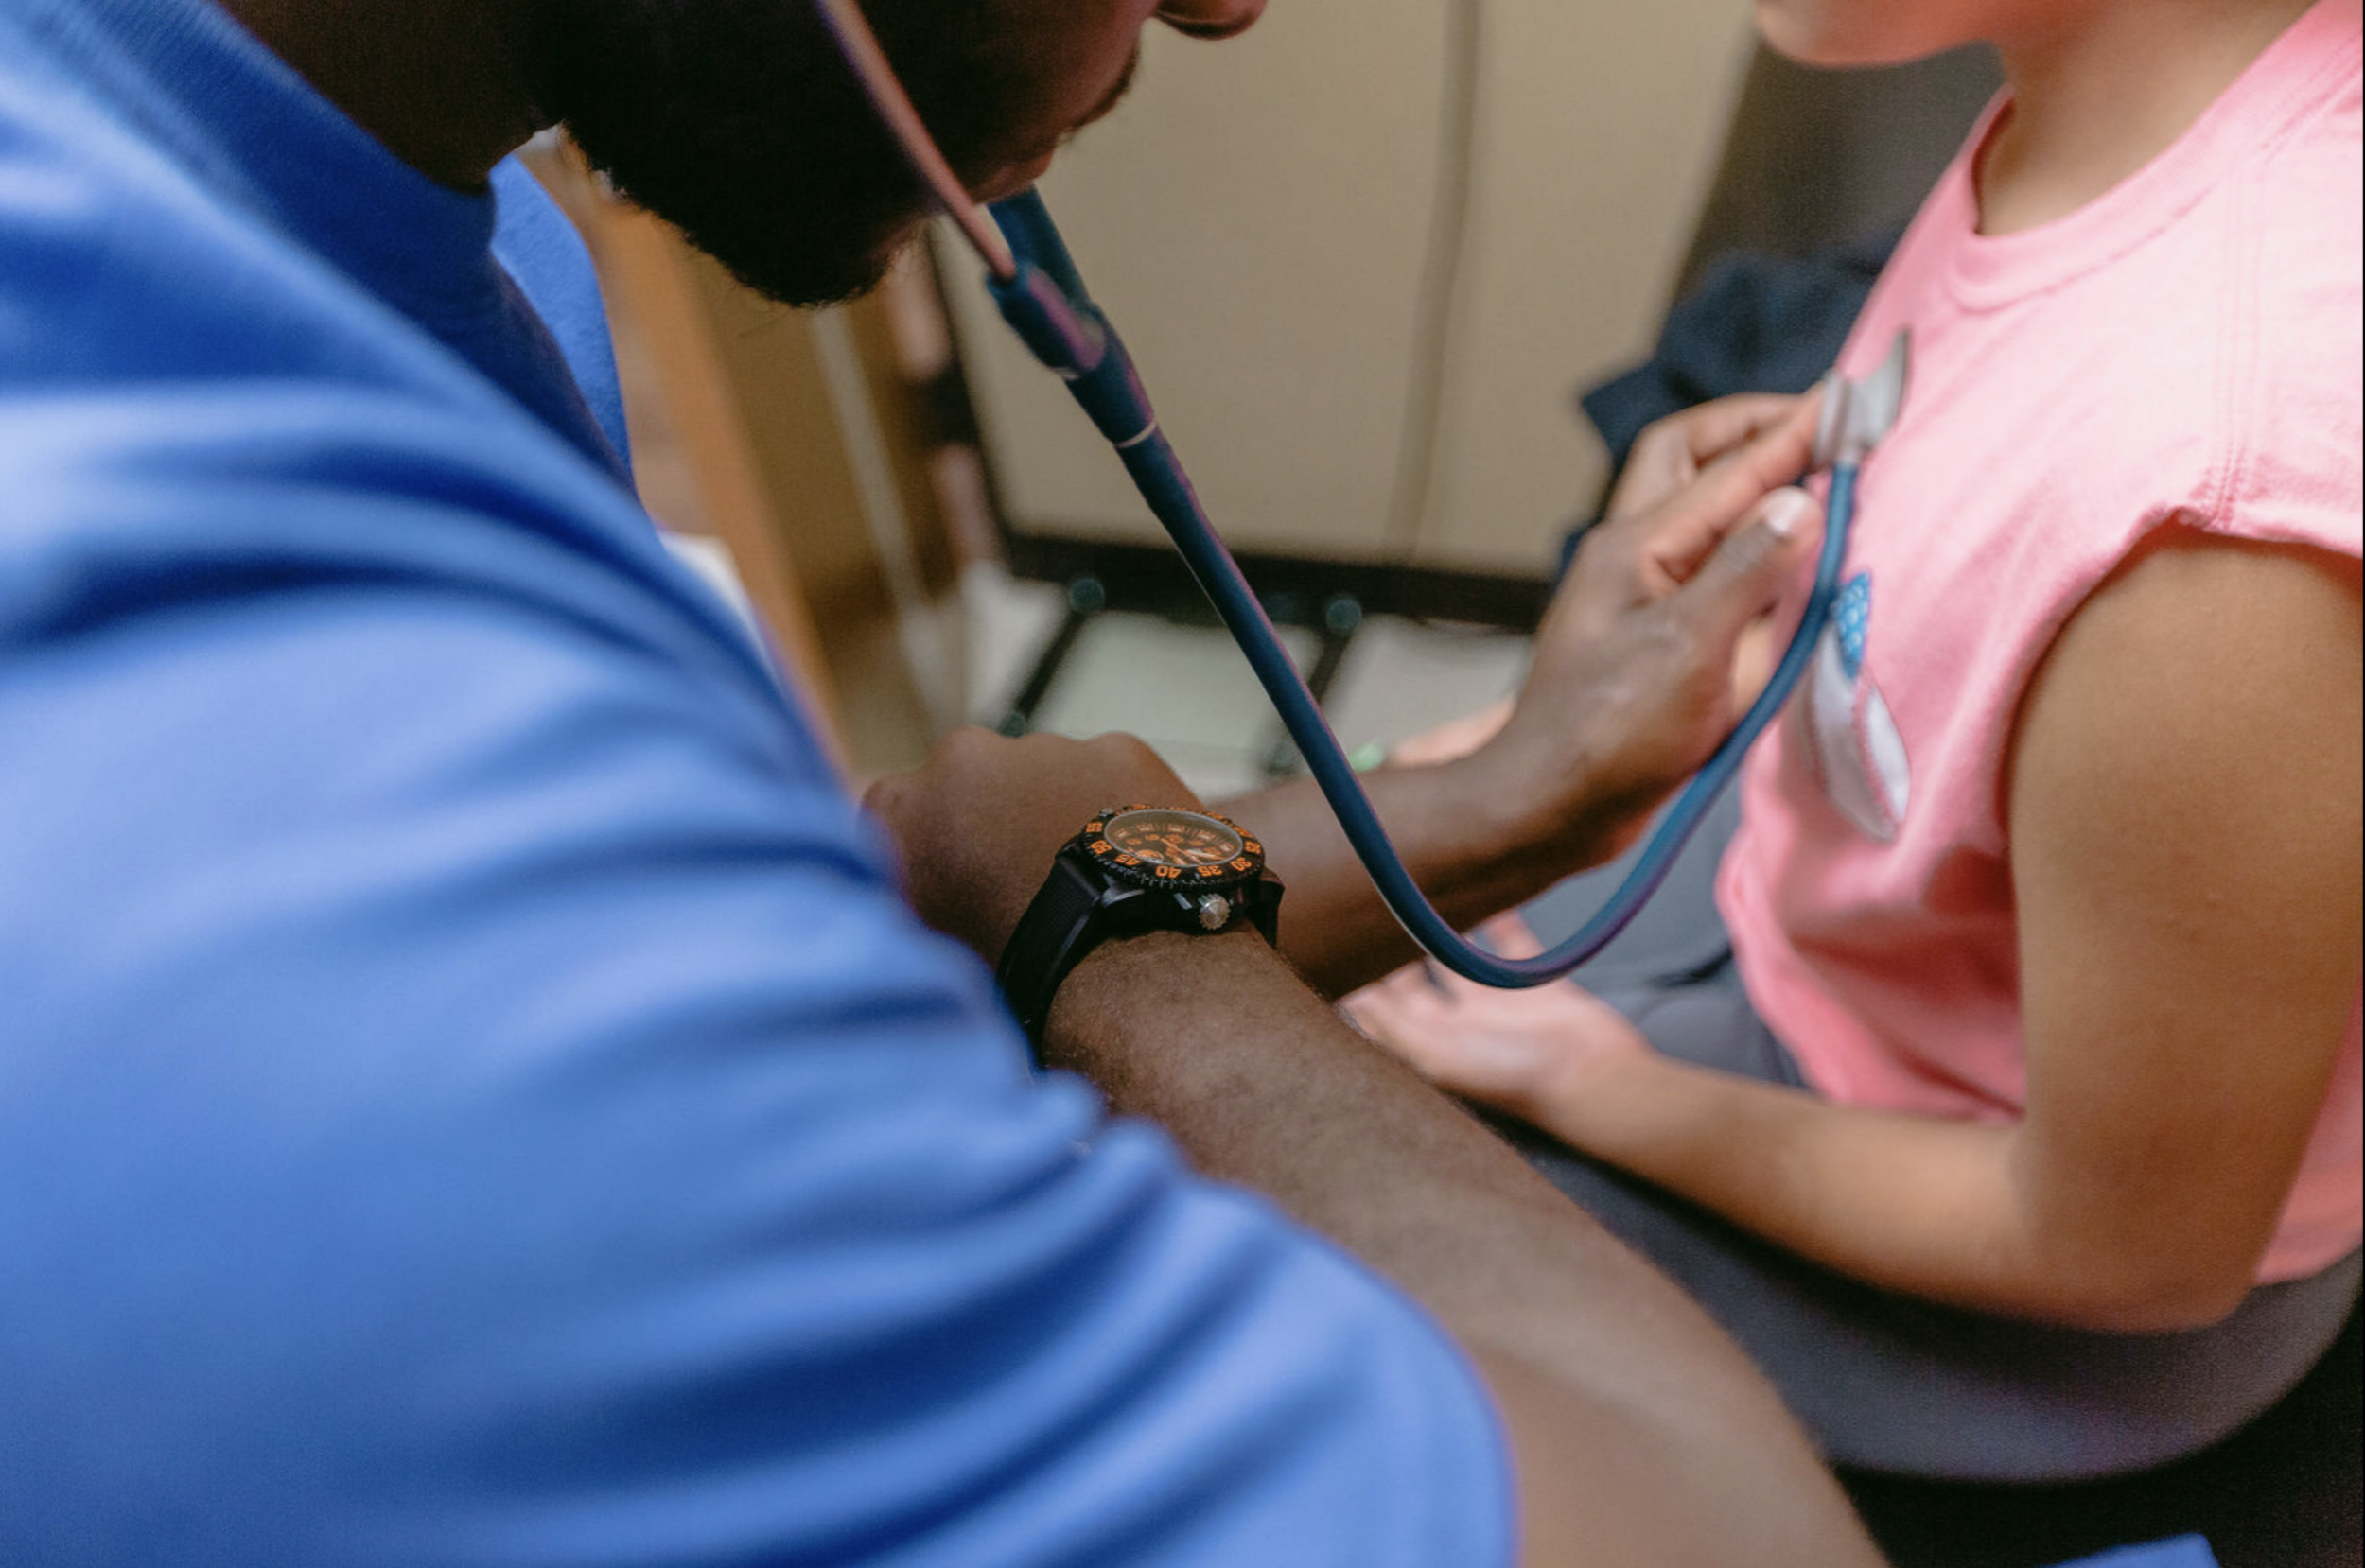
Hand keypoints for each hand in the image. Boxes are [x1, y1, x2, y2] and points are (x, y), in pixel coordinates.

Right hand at [864, 728, 1201, 963]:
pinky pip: (1111, 776)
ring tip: (1086, 878)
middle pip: (976, 784)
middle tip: (1026, 884)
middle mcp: (963, 757)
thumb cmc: (1015, 970)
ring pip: (1045, 775)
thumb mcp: (928, 945)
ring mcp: (1046, 748)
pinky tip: (1130, 860)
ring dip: (1055, 812)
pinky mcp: (1119, 751)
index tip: (960, 883)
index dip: (933, 850)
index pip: (900, 814)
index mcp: (900, 807)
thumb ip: (913, 897)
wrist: (1121, 962)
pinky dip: (1117, 809)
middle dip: (996, 821)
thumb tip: (921, 895)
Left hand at [1341, 915, 1654, 1130]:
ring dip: (1440, 931)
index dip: (1354, 982)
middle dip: (1388, 950)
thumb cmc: (1518, 1078)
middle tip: (1368, 906)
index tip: (1333, 943)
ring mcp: (1497, 1005)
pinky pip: (1512, 945)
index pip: (1378, 1012)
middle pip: (1410, 984)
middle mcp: (1458, 1026)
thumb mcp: (1438, 1055)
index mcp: (1428, 1046)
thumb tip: (1345, 998)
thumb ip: (1391, 1025)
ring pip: (1458, 959)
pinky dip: (1500, 921)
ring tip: (1417, 892)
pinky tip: (1488, 894)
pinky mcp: (1536, 987)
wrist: (1595, 1078)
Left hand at [1482, 396, 1824, 862]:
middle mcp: (1635, 556)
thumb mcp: (1690, 649)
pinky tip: (1784, 560)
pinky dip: (1748, 547)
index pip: (1731, 466)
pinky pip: (1706, 566)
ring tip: (1814, 475)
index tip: (1853, 399)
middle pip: (1689, 458)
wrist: (1551, 808)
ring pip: (1696, 509)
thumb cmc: (1607, 737)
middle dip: (1751, 430)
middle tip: (1821, 428)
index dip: (1795, 430)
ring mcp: (1642, 595)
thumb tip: (1803, 498)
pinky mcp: (1654, 636)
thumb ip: (1749, 570)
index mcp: (1637, 544)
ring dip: (1749, 484)